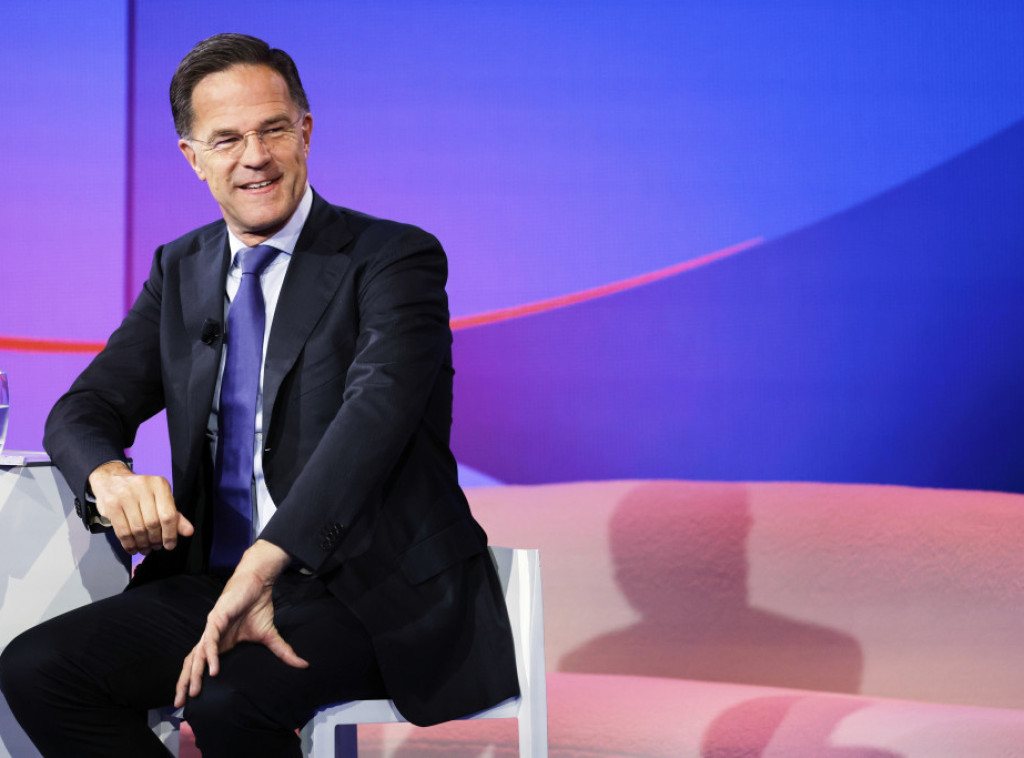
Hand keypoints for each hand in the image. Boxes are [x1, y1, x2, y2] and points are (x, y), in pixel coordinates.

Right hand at [88, 461, 193, 554]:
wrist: (111, 480)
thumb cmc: (141, 493)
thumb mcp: (161, 499)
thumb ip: (175, 515)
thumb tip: (189, 532)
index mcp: (160, 485)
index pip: (168, 515)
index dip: (170, 534)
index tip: (169, 545)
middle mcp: (143, 487)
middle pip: (152, 523)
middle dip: (155, 540)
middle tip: (156, 547)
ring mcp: (125, 495)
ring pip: (137, 529)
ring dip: (142, 544)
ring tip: (145, 549)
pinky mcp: (111, 505)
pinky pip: (122, 531)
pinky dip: (129, 544)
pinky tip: (133, 548)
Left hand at [173, 540, 307, 707]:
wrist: (258, 582)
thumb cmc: (258, 606)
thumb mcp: (270, 635)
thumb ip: (282, 652)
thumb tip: (303, 665)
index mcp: (220, 643)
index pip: (201, 665)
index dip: (193, 680)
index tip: (189, 700)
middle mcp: (211, 638)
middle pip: (192, 663)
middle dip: (185, 683)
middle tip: (180, 704)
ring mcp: (211, 629)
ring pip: (197, 655)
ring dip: (193, 674)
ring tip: (193, 692)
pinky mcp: (216, 619)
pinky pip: (210, 641)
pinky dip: (211, 656)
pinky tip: (213, 670)